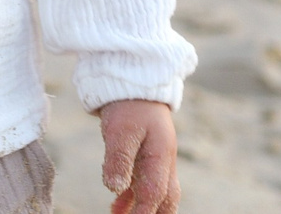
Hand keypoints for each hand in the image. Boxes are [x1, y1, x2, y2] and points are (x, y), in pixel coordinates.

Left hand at [98, 99, 179, 213]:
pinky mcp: (146, 155)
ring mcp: (156, 158)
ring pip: (155, 192)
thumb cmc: (129, 103)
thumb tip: (115, 188)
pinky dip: (132, 196)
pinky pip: (143, 182)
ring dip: (142, 208)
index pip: (154, 193)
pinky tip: (116, 206)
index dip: (143, 212)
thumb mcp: (121, 129)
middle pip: (165, 198)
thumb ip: (119, 158)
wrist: (135, 81)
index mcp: (160, 156)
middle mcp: (163, 161)